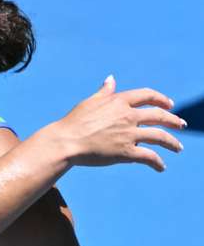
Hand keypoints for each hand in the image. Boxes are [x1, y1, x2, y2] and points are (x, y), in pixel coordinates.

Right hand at [48, 75, 184, 171]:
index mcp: (119, 101)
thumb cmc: (73, 122)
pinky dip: (158, 162)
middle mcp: (128, 116)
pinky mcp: (126, 152)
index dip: (161, 99)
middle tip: (181, 125)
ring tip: (178, 148)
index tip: (169, 104)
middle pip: (159, 116)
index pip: (147, 95)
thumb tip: (111, 79)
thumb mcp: (89, 102)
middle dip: (173, 121)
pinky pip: (149, 157)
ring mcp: (128, 134)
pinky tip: (161, 167)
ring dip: (172, 143)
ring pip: (160, 137)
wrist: (65, 142)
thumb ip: (104, 92)